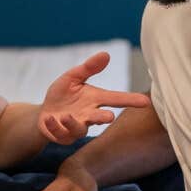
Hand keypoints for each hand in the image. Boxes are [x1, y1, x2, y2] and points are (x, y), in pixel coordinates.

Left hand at [36, 52, 152, 143]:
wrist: (44, 113)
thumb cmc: (63, 95)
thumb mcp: (73, 78)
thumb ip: (88, 68)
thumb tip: (106, 54)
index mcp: (94, 100)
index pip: (115, 99)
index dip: (131, 100)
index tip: (146, 102)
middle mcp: (88, 115)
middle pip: (100, 118)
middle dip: (103, 118)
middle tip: (109, 117)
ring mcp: (76, 127)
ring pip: (79, 129)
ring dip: (73, 123)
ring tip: (65, 116)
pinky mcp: (62, 136)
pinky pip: (59, 133)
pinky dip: (54, 127)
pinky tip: (49, 119)